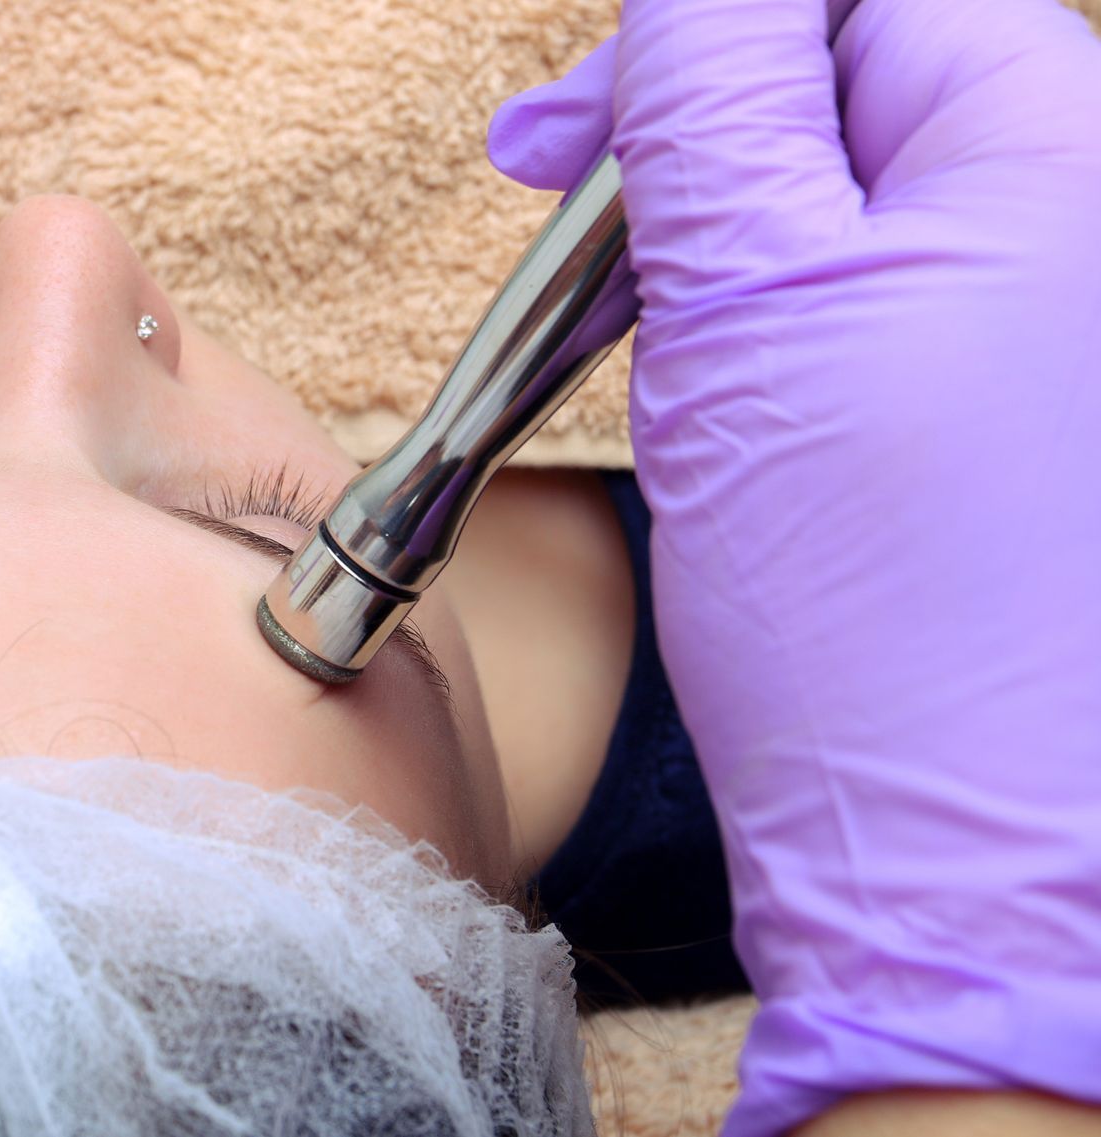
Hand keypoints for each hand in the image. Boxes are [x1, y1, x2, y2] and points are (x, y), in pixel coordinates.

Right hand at [489, 2, 1100, 1133]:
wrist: (970, 875)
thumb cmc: (879, 611)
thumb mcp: (752, 304)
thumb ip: (714, 91)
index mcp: (1061, 146)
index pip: (862, 0)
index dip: (694, 50)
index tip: (560, 140)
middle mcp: (1092, 222)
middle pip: (865, 87)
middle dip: (696, 137)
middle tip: (553, 198)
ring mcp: (1065, 330)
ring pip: (862, 201)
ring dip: (725, 234)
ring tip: (636, 320)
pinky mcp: (1025, 422)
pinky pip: (887, 306)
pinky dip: (778, 320)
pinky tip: (717, 382)